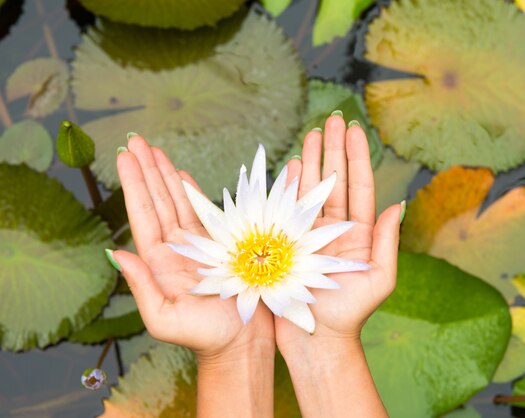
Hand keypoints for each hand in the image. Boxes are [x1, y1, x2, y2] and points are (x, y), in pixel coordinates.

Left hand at [111, 135, 273, 416]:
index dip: (135, 185)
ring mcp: (198, 246)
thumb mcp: (164, 318)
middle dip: (147, 170)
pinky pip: (205, 214)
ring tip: (155, 150)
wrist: (242, 342)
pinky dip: (194, 193)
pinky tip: (183, 177)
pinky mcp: (222, 246)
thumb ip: (141, 285)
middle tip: (136, 141)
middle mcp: (176, 249)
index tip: (125, 157)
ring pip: (178, 202)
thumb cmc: (205, 336)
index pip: (143, 215)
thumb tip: (115, 253)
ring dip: (166, 175)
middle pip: (158, 201)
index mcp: (160, 263)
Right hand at [275, 115, 401, 416]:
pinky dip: (288, 186)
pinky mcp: (288, 243)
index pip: (359, 187)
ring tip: (312, 134)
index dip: (357, 158)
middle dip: (334, 150)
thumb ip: (388, 242)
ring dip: (311, 161)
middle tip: (333, 120)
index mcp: (359, 234)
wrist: (316, 338)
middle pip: (334, 180)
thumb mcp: (379, 280)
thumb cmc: (350, 315)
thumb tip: (399, 204)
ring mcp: (310, 234)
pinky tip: (291, 165)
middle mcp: (334, 229)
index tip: (356, 130)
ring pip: (311, 189)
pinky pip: (288, 209)